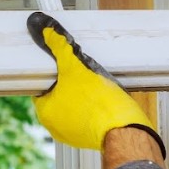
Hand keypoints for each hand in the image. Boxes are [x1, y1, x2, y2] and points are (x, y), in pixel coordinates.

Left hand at [27, 12, 164, 157]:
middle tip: (80, 70)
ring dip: (82, 94)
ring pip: (73, 105)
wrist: (128, 131)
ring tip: (93, 82)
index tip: (61, 63)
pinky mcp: (91, 138)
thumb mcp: (76, 68)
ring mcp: (74, 135)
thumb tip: (45, 30)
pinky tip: (102, 97)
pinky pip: (87, 116)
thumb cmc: (100, 104)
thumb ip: (59, 48)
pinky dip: (93, 106)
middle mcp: (56, 127)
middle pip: (58, 94)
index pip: (41, 85)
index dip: (52, 72)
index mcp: (45, 113)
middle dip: (69, 81)